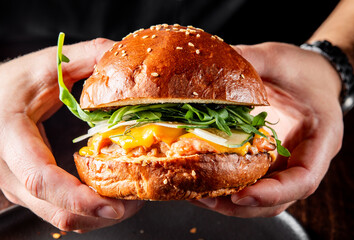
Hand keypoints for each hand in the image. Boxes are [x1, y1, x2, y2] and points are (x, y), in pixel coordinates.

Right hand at [0, 38, 142, 231]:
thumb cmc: (10, 84)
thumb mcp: (44, 66)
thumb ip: (84, 57)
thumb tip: (121, 52)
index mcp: (11, 137)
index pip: (42, 179)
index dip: (78, 198)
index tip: (114, 206)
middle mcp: (11, 172)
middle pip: (55, 210)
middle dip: (99, 214)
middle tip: (135, 204)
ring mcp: (17, 186)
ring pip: (59, 219)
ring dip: (96, 217)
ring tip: (128, 202)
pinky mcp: (27, 192)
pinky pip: (57, 213)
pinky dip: (85, 213)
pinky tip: (106, 198)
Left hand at [192, 42, 342, 216]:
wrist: (311, 75)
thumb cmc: (302, 69)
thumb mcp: (279, 59)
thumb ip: (252, 59)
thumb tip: (213, 59)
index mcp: (320, 139)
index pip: (303, 180)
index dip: (273, 193)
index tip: (241, 195)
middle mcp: (305, 159)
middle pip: (278, 199)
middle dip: (242, 205)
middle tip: (206, 199)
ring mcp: (287, 164)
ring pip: (264, 198)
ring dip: (232, 202)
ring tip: (198, 196)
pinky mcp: (271, 161)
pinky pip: (253, 182)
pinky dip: (230, 187)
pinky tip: (204, 180)